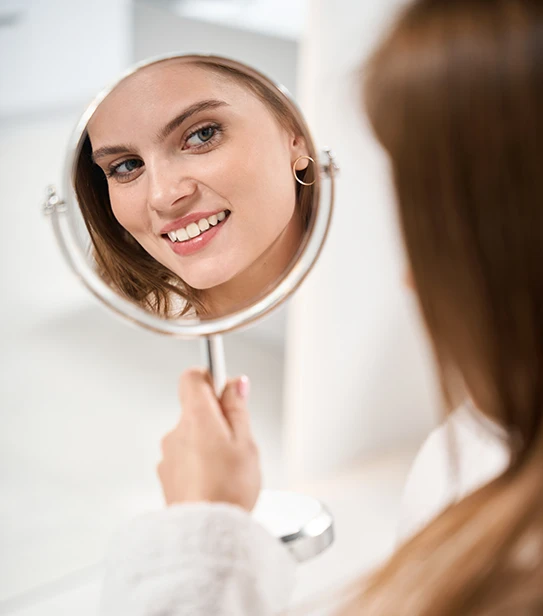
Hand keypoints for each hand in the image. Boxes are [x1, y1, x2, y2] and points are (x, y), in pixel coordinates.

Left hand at [157, 368, 260, 511]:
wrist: (205, 534)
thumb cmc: (228, 490)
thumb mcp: (246, 443)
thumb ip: (237, 408)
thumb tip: (234, 383)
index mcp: (196, 417)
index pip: (192, 377)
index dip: (210, 377)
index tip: (226, 389)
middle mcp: (175, 432)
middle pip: (194, 409)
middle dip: (216, 418)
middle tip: (237, 440)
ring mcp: (167, 455)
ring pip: (190, 435)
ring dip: (207, 443)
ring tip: (228, 468)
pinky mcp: (166, 476)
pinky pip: (184, 458)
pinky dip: (198, 463)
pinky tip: (214, 482)